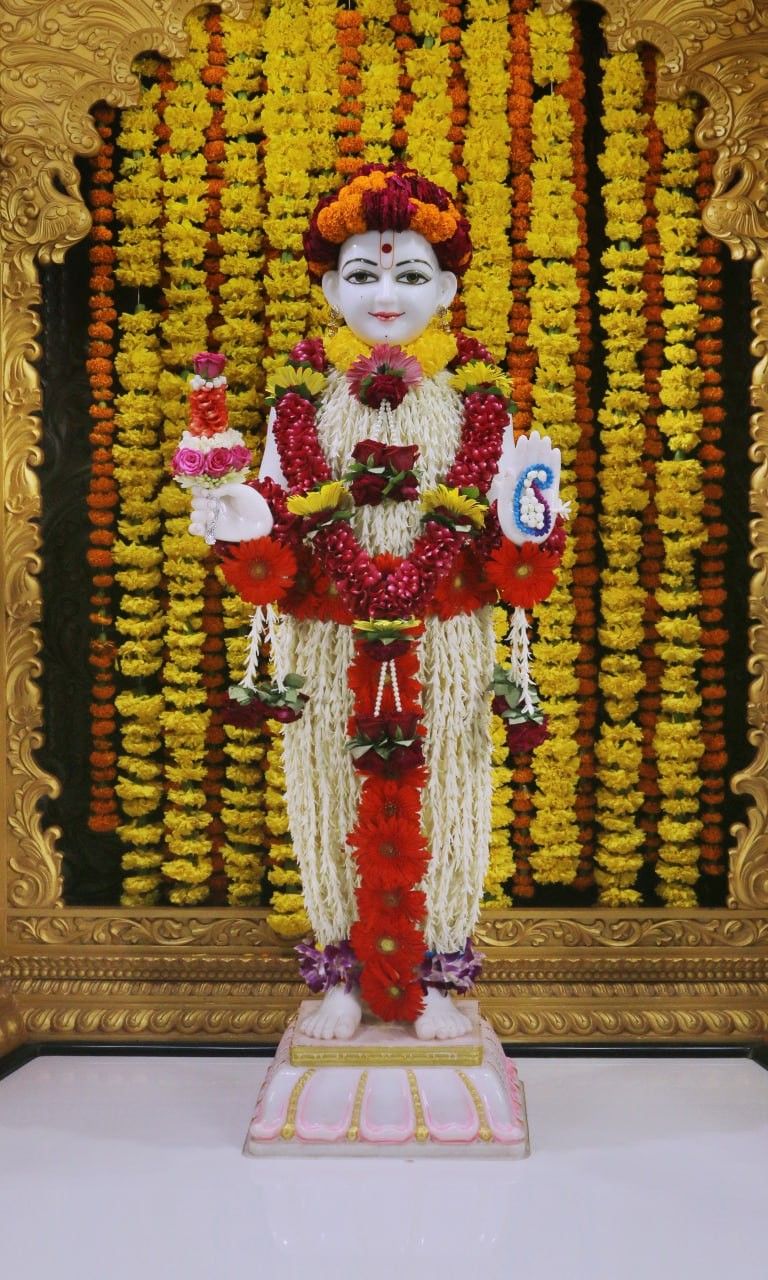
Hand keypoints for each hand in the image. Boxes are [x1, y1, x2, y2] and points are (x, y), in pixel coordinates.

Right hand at [189, 483, 273, 543]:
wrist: (261, 523)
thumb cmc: (254, 504)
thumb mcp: (242, 490)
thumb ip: (226, 488)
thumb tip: (210, 491)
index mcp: (217, 493)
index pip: (199, 489)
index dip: (198, 489)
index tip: (206, 491)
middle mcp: (212, 505)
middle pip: (195, 502)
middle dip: (201, 502)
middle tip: (213, 504)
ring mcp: (212, 519)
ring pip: (194, 515)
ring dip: (199, 514)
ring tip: (213, 515)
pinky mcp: (212, 531)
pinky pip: (195, 530)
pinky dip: (194, 528)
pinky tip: (200, 527)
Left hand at [490, 431, 561, 545]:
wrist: (524, 542)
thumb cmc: (510, 527)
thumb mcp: (504, 507)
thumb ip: (507, 489)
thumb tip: (510, 469)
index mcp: (515, 487)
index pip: (518, 465)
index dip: (521, 452)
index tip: (523, 439)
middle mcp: (528, 486)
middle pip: (531, 463)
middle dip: (533, 449)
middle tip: (536, 433)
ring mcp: (540, 490)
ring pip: (542, 468)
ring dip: (544, 454)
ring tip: (546, 440)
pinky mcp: (550, 496)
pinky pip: (553, 478)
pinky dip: (554, 466)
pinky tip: (555, 453)